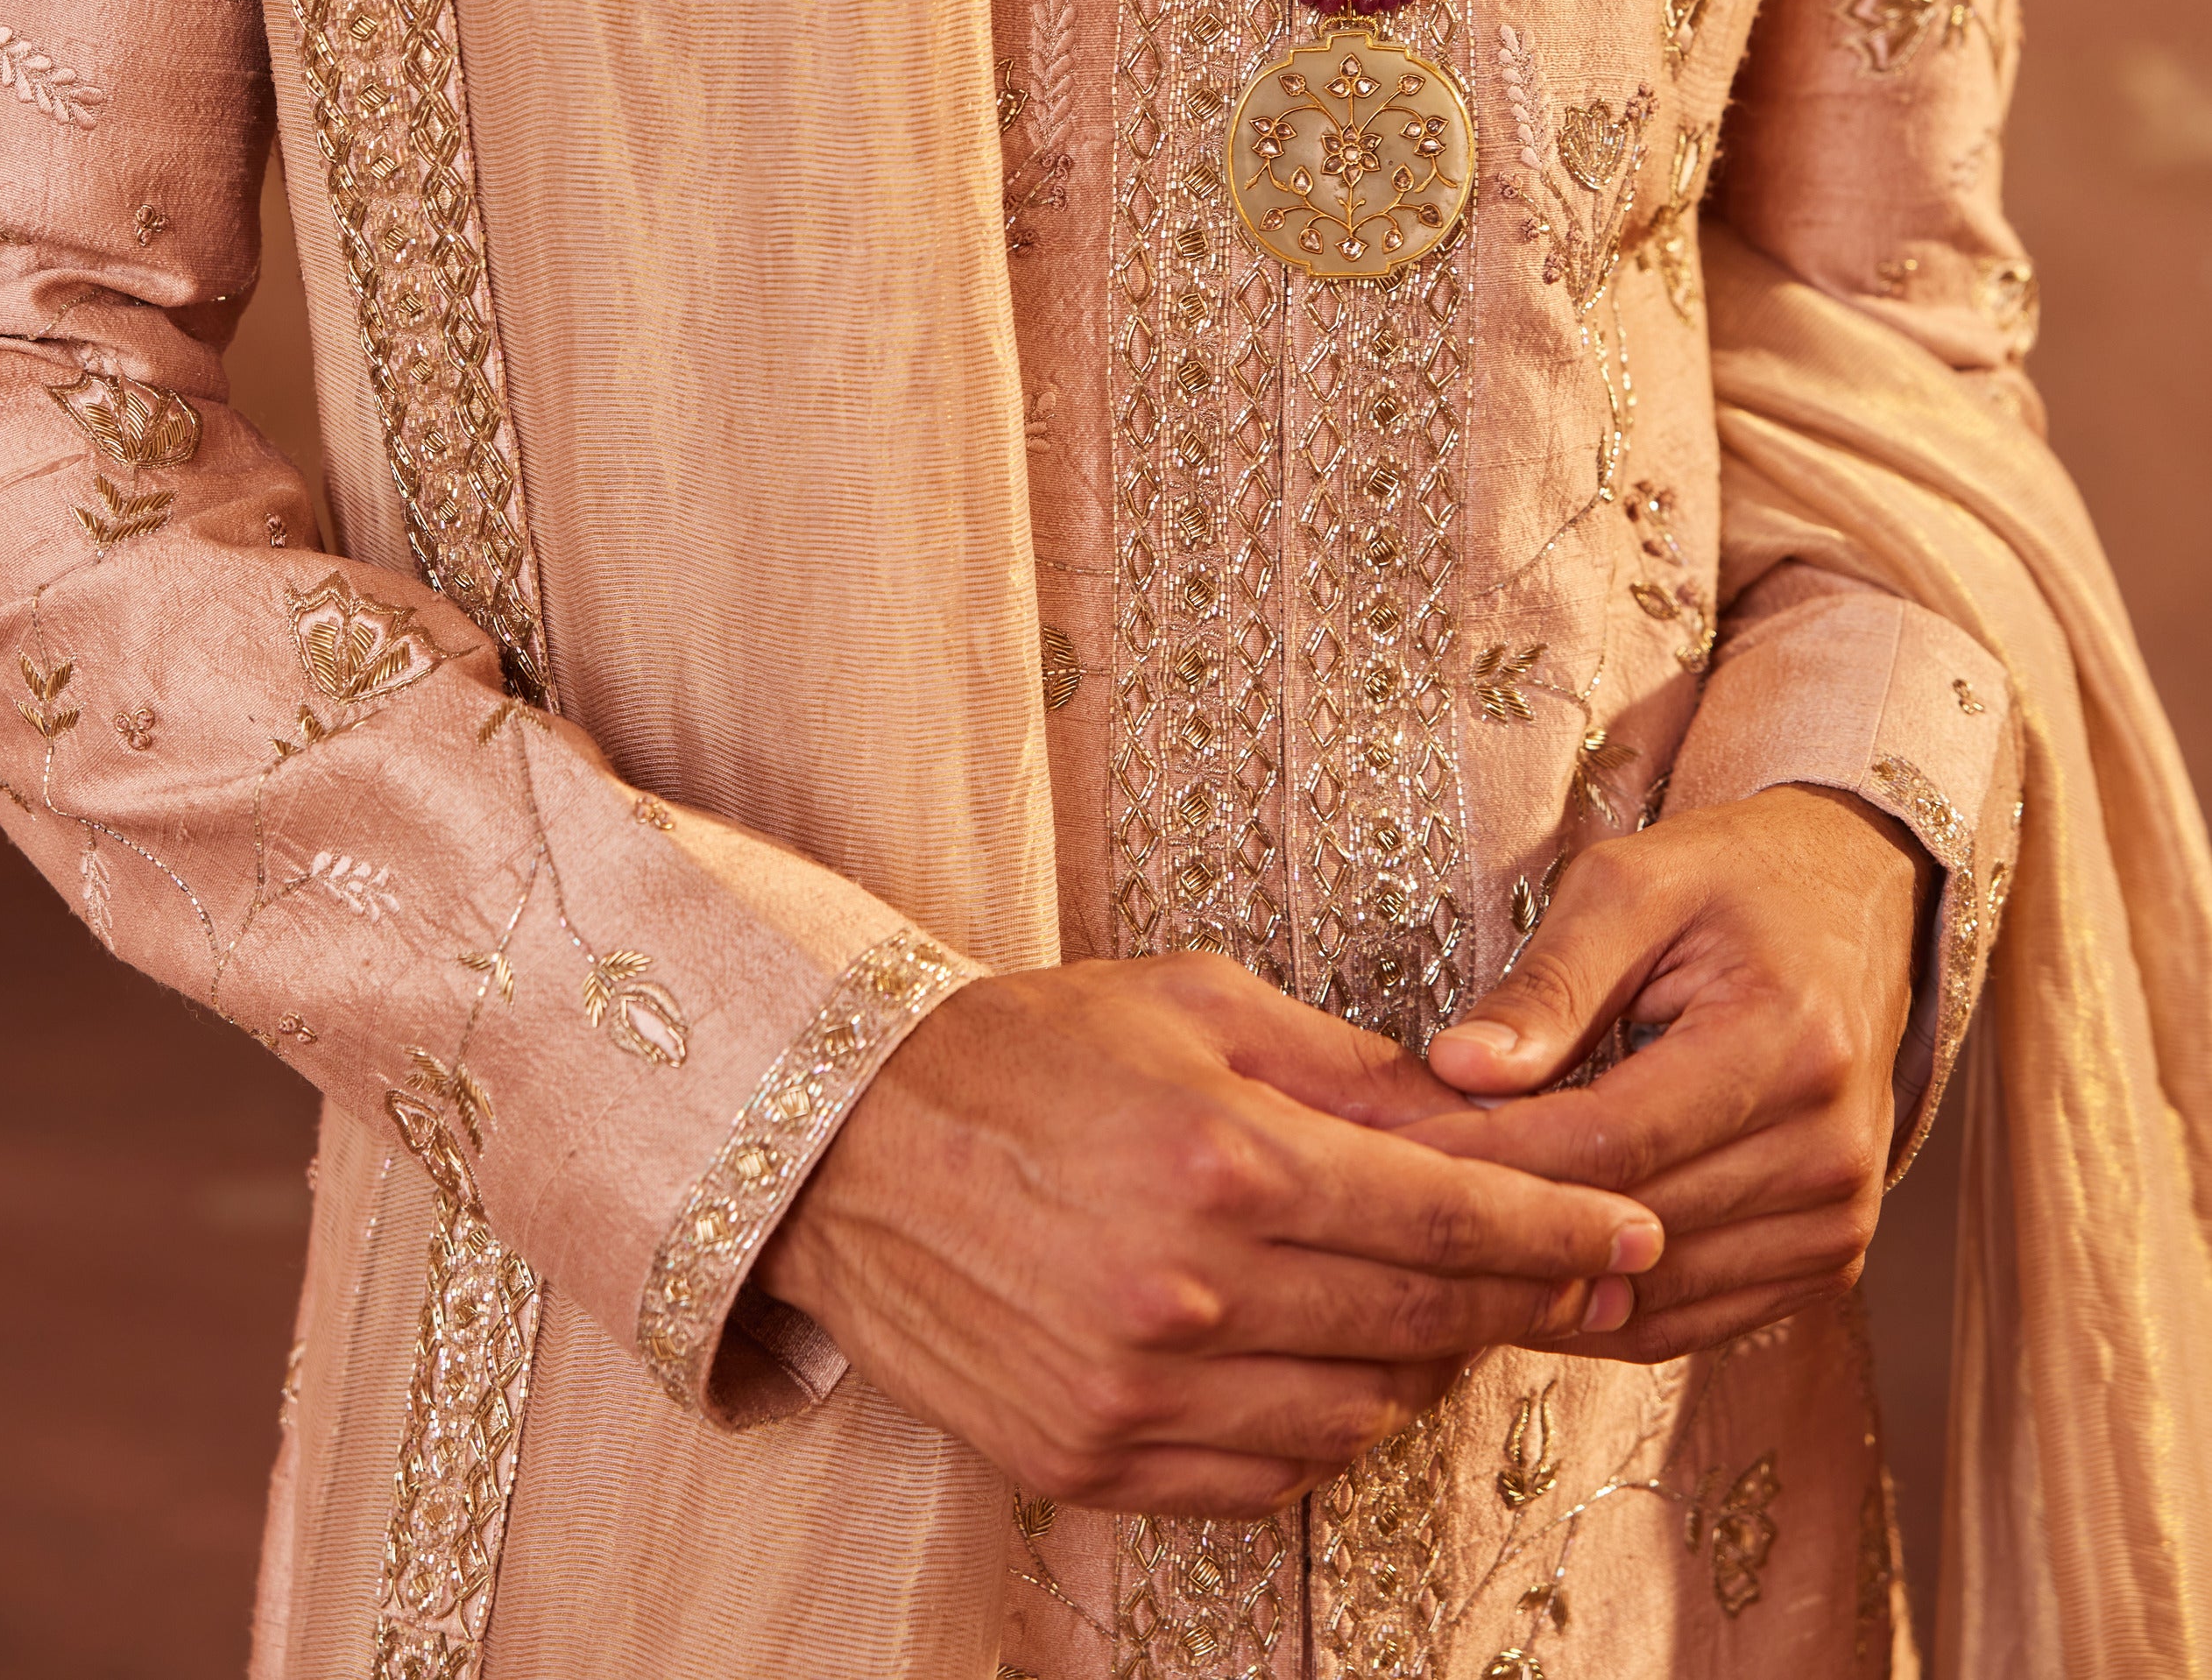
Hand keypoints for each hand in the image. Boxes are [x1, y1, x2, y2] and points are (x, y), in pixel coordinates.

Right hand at [757, 951, 1663, 1517]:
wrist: (845, 1145)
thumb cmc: (1026, 1048)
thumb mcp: (1192, 1006)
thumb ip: (1341, 1068)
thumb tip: (1472, 1113)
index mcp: (1224, 1159)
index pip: (1447, 1216)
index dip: (1560, 1233)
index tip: (1636, 1234)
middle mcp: (1192, 1292)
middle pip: (1424, 1322)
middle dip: (1525, 1301)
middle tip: (1584, 1277)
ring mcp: (1141, 1394)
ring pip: (1361, 1414)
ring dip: (1423, 1365)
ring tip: (1432, 1307)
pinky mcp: (1095, 1459)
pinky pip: (1268, 1475)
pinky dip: (1328, 1429)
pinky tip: (1332, 1368)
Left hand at [1424, 787, 1929, 1361]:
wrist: (1852, 907)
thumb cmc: (1728, 882)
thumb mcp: (1632, 885)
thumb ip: (1548, 982)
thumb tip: (1459, 1069)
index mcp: (1788, 1044)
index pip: (1609, 1140)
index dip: (1487, 1157)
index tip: (1384, 1154)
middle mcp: (1830, 1150)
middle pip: (1630, 1226)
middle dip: (1498, 1224)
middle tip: (1384, 1213)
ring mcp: (1836, 1218)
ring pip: (1654, 1295)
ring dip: (1542, 1283)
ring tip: (1438, 1252)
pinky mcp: (1825, 1259)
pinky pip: (1691, 1321)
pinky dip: (1601, 1309)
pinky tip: (1523, 1276)